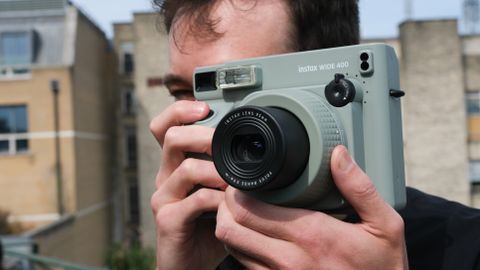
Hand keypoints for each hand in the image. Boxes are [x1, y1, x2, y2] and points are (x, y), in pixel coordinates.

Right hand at [150, 100, 227, 269]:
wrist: (192, 263)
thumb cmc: (209, 223)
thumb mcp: (219, 191)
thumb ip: (228, 170)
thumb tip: (258, 148)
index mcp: (176, 164)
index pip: (166, 126)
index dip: (180, 110)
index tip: (206, 108)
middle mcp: (166, 176)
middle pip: (171, 137)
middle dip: (203, 135)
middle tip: (224, 142)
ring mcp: (164, 197)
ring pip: (186, 167)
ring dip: (217, 171)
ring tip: (234, 180)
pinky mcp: (168, 219)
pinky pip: (196, 200)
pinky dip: (218, 200)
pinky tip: (229, 205)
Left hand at [216, 145, 407, 269]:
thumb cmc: (382, 268)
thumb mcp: (385, 226)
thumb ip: (360, 188)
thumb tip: (338, 154)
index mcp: (313, 235)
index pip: (248, 208)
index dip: (238, 188)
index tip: (244, 178)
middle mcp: (289, 259)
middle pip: (230, 226)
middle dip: (226, 203)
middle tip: (238, 189)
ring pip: (232, 246)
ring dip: (231, 224)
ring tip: (243, 208)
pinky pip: (244, 264)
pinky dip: (241, 245)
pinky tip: (254, 233)